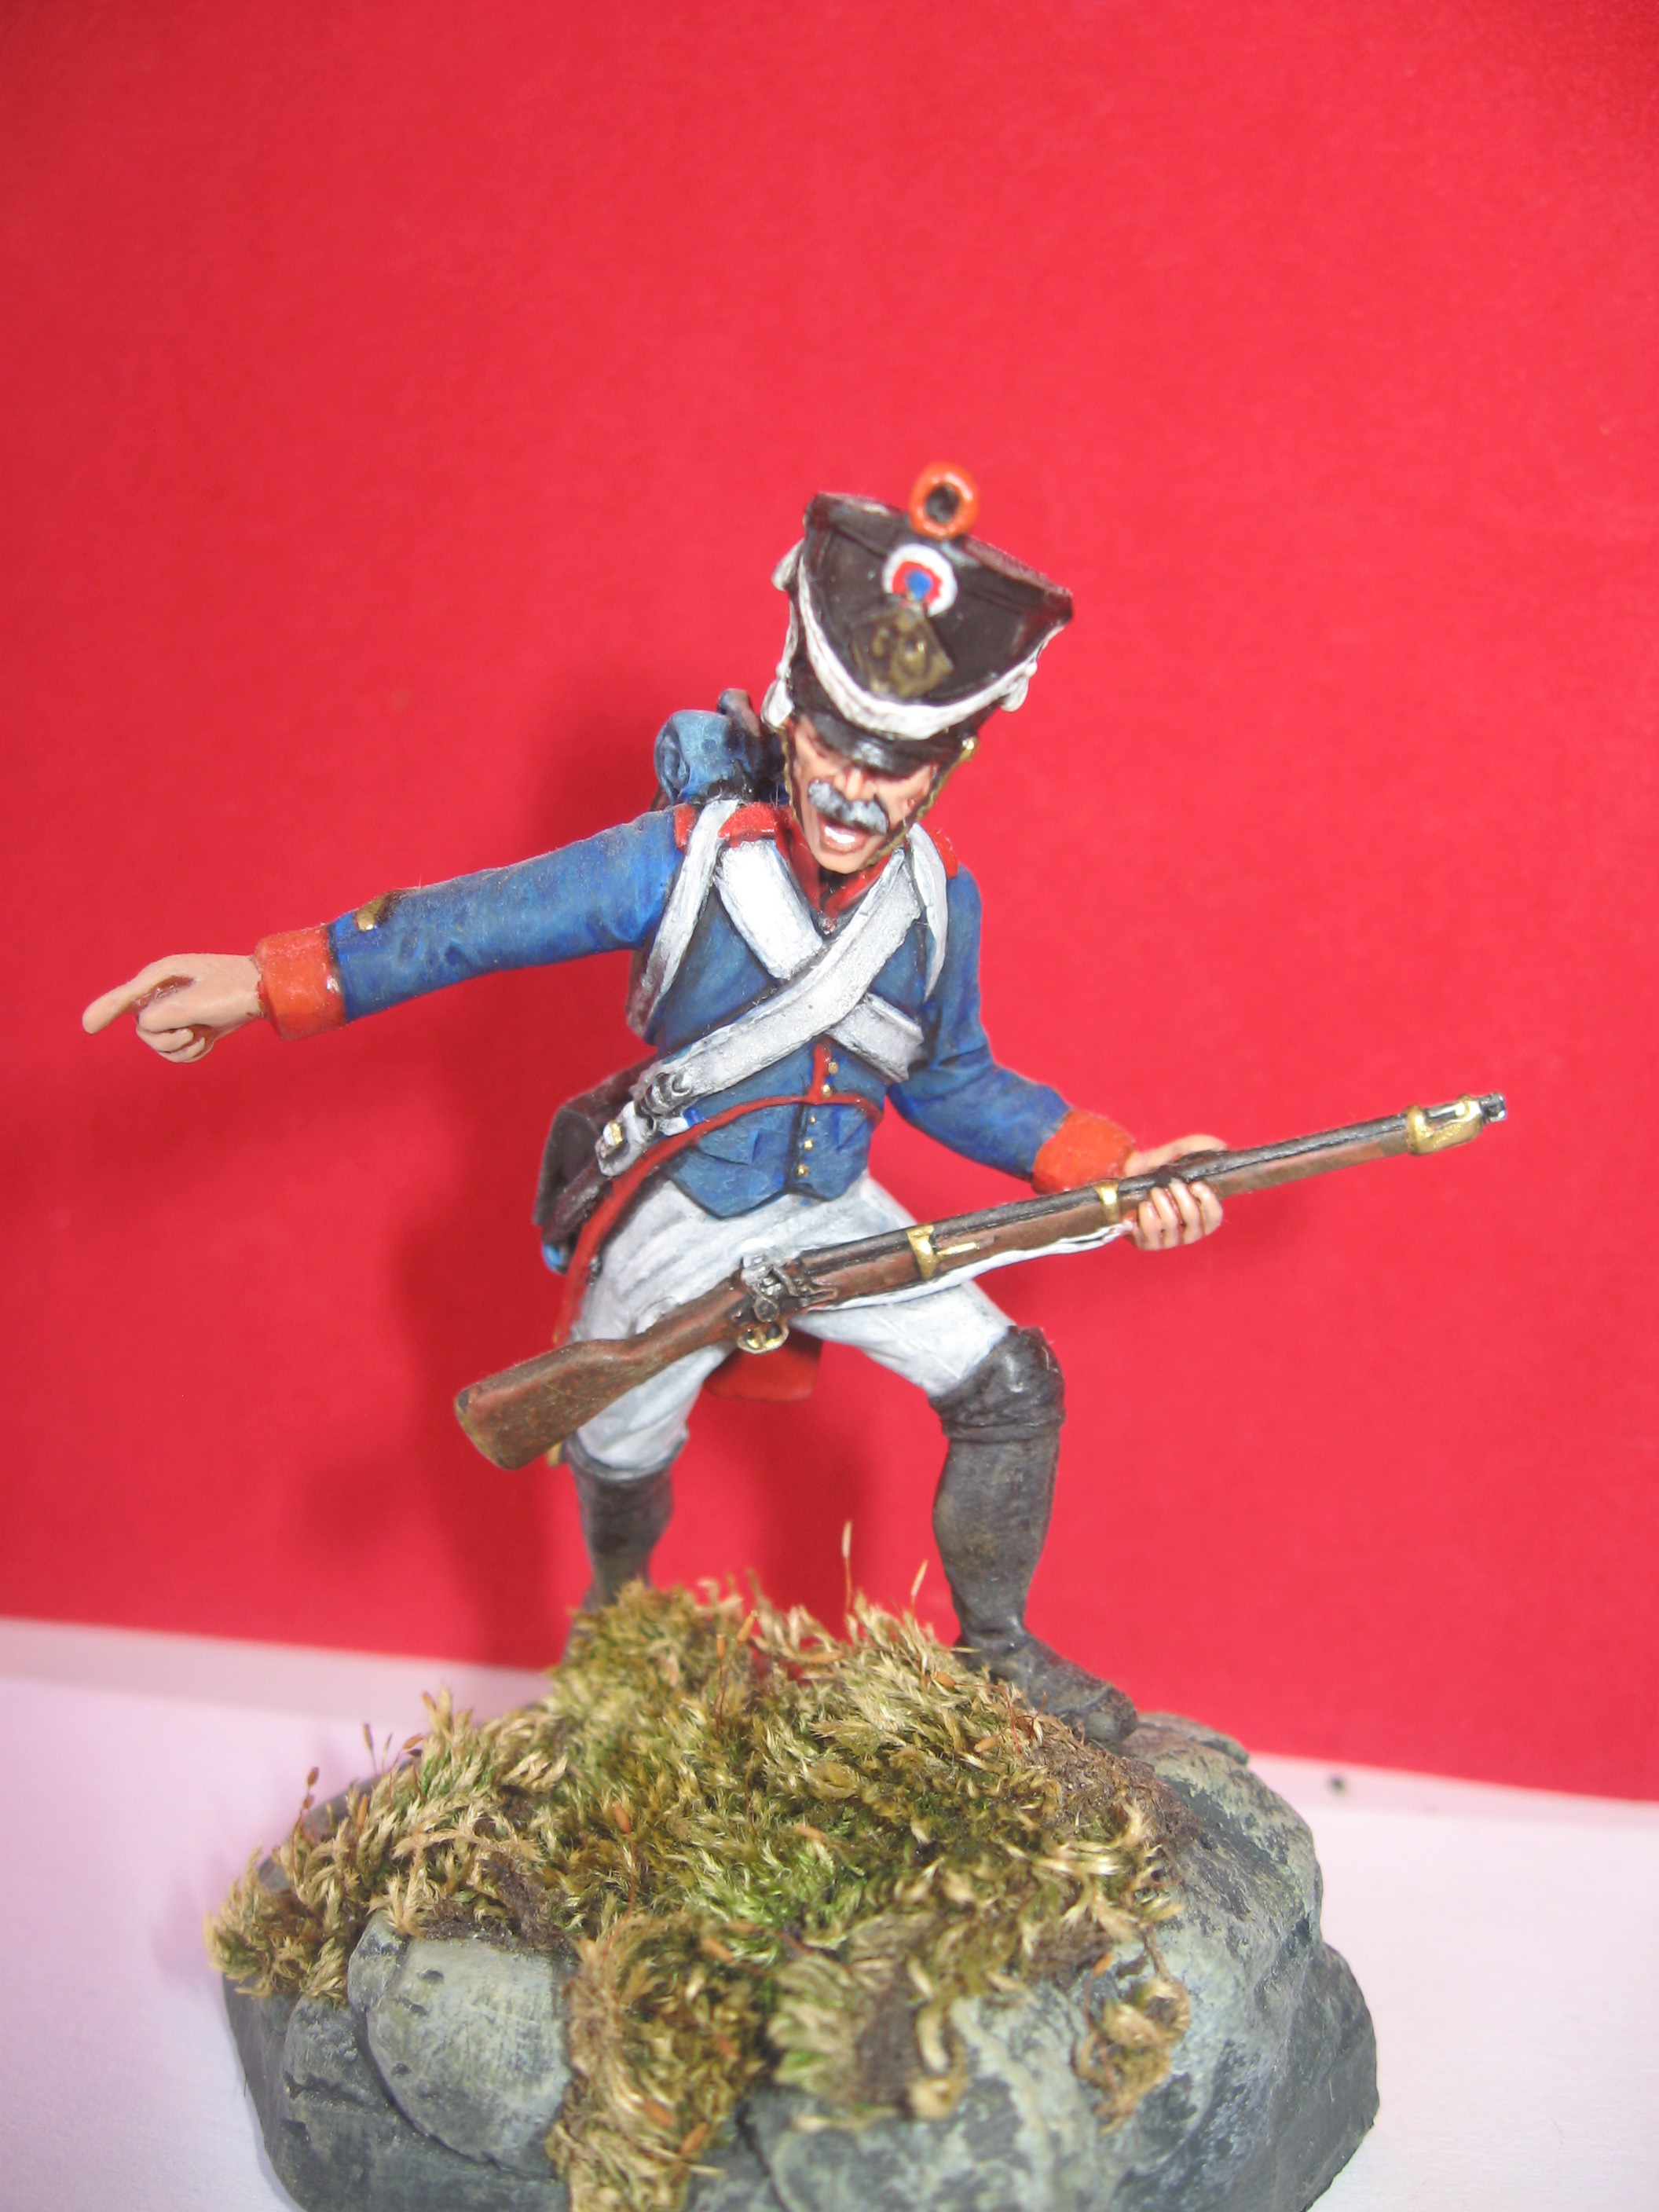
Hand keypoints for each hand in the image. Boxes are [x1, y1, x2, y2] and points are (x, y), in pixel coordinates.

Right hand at [82, 954, 263, 1062]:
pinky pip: (178, 1050)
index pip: (126, 998)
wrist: (265, 994)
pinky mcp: (189, 1025)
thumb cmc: (233, 990)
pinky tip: (208, 1042)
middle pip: (143, 1030)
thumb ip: (165, 1016)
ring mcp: (176, 1010)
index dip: (105, 1010)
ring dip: (182, 1048)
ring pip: (159, 1043)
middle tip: (192, 1033)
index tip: (87, 1026)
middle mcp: (163, 992)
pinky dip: (193, 1052)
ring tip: (203, 1036)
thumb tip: (144, 1027)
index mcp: (160, 976)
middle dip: (166, 1039)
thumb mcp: (198, 1003)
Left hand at [1121, 1133, 1225, 1251]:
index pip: (1214, 1217)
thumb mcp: (1183, 1150)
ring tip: (1154, 1191)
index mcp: (1202, 1213)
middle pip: (1193, 1220)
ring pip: (1172, 1225)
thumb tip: (1222, 1148)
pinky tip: (1144, 1205)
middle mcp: (1188, 1231)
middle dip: (1183, 1199)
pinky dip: (1148, 1216)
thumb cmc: (1160, 1166)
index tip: (1196, 1184)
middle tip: (1172, 1183)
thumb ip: (1205, 1147)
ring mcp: (1169, 1239)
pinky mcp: (1148, 1242)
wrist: (1126, 1174)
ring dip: (1163, 1204)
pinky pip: (1152, 1233)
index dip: (1209, 1202)